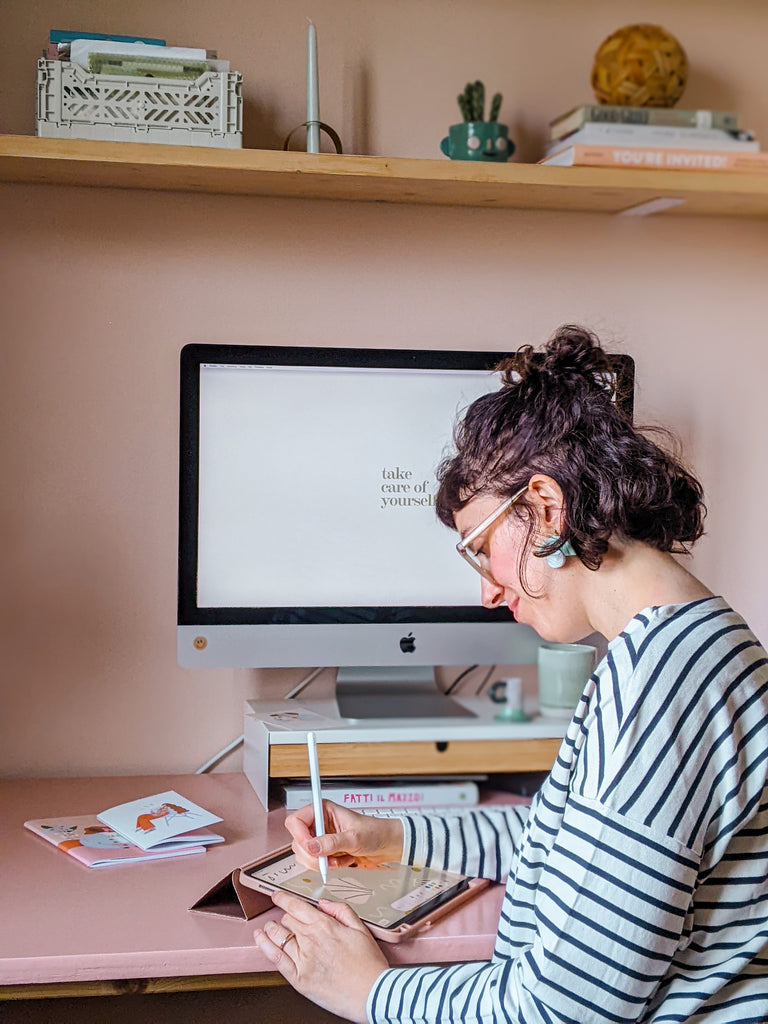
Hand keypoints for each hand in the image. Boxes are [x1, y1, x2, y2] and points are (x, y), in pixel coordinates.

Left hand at [254, 889, 388, 1021]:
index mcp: (325, 926)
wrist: (373, 993)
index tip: (277, 896)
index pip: (296, 906)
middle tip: (284, 917)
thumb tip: (324, 903)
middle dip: (284, 916)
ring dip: (272, 929)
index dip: (283, 898)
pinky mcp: (299, 979)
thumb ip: (341, 911)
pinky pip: (276, 959)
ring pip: (279, 936)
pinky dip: (265, 946)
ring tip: (268, 927)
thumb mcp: (361, 929)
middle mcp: (311, 940)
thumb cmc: (369, 965)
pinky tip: (261, 939)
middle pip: (287, 920)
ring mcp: (303, 960)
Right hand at [285, 800, 403, 870]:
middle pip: (297, 842)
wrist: (386, 845)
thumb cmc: (374, 832)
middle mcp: (319, 823)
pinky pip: (315, 864)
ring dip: (322, 863)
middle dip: (313, 855)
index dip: (300, 836)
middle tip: (328, 858)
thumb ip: (332, 842)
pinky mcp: (324, 852)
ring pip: (305, 855)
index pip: (295, 820)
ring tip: (340, 858)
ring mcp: (321, 839)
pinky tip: (343, 861)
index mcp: (323, 810)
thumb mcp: (354, 837)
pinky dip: (329, 867)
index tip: (311, 848)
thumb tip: (312, 846)